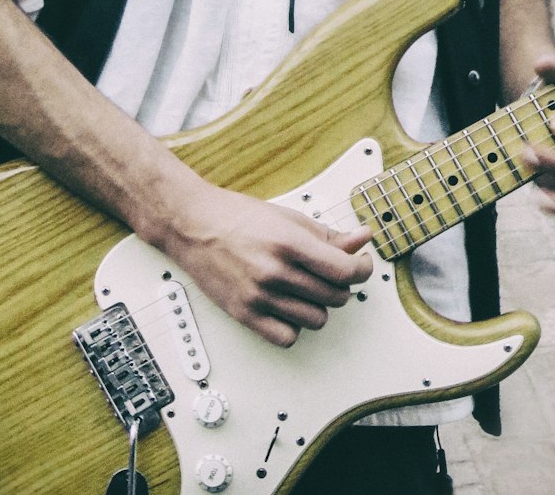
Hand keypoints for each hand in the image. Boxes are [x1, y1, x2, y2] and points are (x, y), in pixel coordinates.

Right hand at [162, 179, 372, 345]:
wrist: (193, 225)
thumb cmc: (237, 216)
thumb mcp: (287, 217)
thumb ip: (328, 234)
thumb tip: (361, 239)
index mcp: (289, 242)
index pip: (344, 271)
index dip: (361, 270)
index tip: (361, 266)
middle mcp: (275, 272)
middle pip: (334, 296)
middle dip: (340, 285)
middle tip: (330, 272)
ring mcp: (259, 297)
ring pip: (316, 319)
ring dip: (319, 305)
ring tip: (306, 287)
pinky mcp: (245, 315)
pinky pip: (287, 337)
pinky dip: (294, 325)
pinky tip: (288, 306)